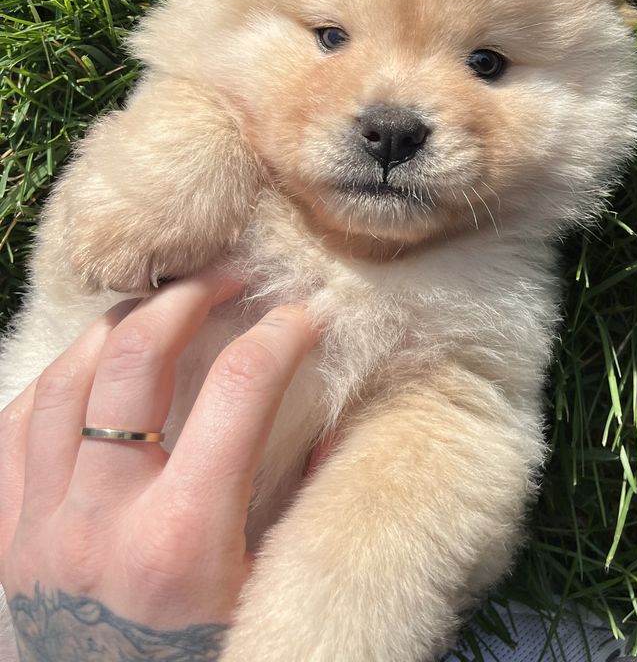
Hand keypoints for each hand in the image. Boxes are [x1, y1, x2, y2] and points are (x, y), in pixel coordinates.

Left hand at [0, 272, 316, 658]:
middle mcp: (99, 525)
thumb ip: (302, 499)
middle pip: (133, 359)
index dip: (281, 334)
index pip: (239, 390)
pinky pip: (14, 426)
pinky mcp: (3, 536)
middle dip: (187, 298)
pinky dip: (57, 382)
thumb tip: (336, 416)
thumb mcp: (272, 591)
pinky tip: (93, 370)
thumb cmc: (207, 659)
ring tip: (161, 308)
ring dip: (117, 327)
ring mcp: (36, 529)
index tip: (306, 315)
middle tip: (226, 280)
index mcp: (182, 541)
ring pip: (64, 379)